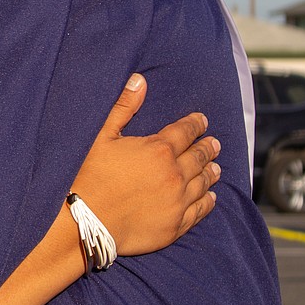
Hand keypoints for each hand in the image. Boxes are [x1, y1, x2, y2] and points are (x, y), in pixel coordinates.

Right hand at [70, 73, 220, 255]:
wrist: (88, 221)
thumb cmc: (91, 175)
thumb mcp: (102, 136)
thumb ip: (124, 107)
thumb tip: (140, 80)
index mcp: (158, 150)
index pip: (184, 132)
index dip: (195, 124)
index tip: (202, 120)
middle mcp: (175, 174)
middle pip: (198, 156)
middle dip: (207, 147)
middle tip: (215, 143)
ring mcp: (178, 201)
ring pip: (203, 182)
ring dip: (211, 171)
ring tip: (216, 167)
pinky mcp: (176, 224)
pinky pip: (200, 210)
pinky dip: (209, 201)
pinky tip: (211, 197)